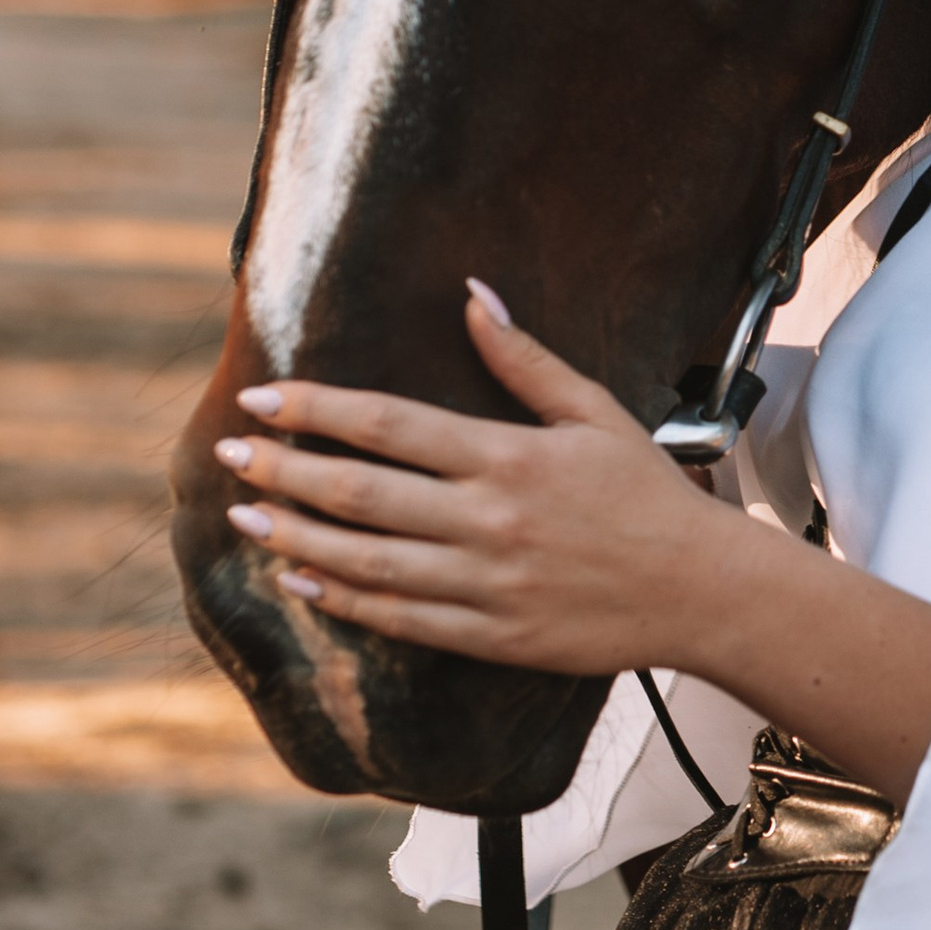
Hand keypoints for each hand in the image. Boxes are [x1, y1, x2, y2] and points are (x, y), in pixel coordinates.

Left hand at [214, 281, 729, 674]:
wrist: (701, 590)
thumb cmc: (648, 495)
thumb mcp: (595, 412)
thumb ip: (525, 360)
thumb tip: (472, 294)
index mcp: (510, 458)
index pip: (390, 425)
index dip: (318, 409)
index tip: (263, 399)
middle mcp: (489, 521)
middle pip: (361, 494)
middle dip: (284, 472)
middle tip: (229, 455)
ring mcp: (486, 584)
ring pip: (367, 561)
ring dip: (297, 538)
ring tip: (245, 519)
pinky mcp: (492, 635)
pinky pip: (400, 618)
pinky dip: (344, 599)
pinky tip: (303, 580)